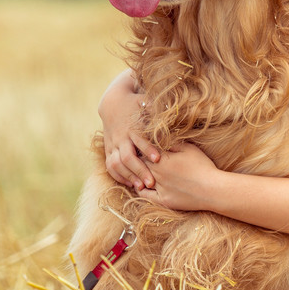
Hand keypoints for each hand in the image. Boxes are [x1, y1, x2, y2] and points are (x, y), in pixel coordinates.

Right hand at [99, 70, 160, 190]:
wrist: (112, 103)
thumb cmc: (136, 103)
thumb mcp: (147, 102)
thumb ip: (162, 108)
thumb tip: (179, 108)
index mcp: (133, 127)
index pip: (139, 140)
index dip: (148, 149)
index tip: (158, 159)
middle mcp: (121, 137)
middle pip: (127, 157)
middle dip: (139, 170)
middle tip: (152, 182)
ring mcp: (113, 144)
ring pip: (116, 164)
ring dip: (128, 176)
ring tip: (141, 187)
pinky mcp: (108, 150)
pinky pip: (110, 166)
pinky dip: (118, 175)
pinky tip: (129, 184)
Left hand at [138, 142, 219, 210]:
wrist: (212, 189)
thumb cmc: (203, 166)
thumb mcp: (189, 149)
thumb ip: (172, 143)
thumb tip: (159, 138)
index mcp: (162, 159)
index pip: (145, 151)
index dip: (144, 148)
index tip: (144, 147)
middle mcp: (157, 173)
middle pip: (140, 164)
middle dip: (140, 160)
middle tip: (139, 156)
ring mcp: (159, 188)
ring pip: (140, 178)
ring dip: (139, 173)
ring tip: (140, 170)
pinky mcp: (162, 200)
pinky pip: (144, 195)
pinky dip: (141, 189)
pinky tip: (143, 185)